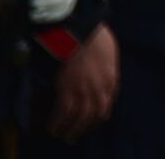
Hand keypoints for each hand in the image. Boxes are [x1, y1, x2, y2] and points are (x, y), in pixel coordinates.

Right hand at [49, 23, 118, 141]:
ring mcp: (85, 88)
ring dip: (72, 128)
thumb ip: (107, 65)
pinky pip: (64, 112)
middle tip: (77, 133)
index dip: (100, 112)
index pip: (108, 101)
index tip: (93, 119)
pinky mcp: (68, 88)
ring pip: (81, 116)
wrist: (80, 29)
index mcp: (112, 77)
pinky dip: (58, 122)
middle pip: (97, 113)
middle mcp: (101, 86)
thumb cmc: (93, 34)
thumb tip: (102, 71)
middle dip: (87, 126)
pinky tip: (52, 127)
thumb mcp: (109, 50)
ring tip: (64, 134)